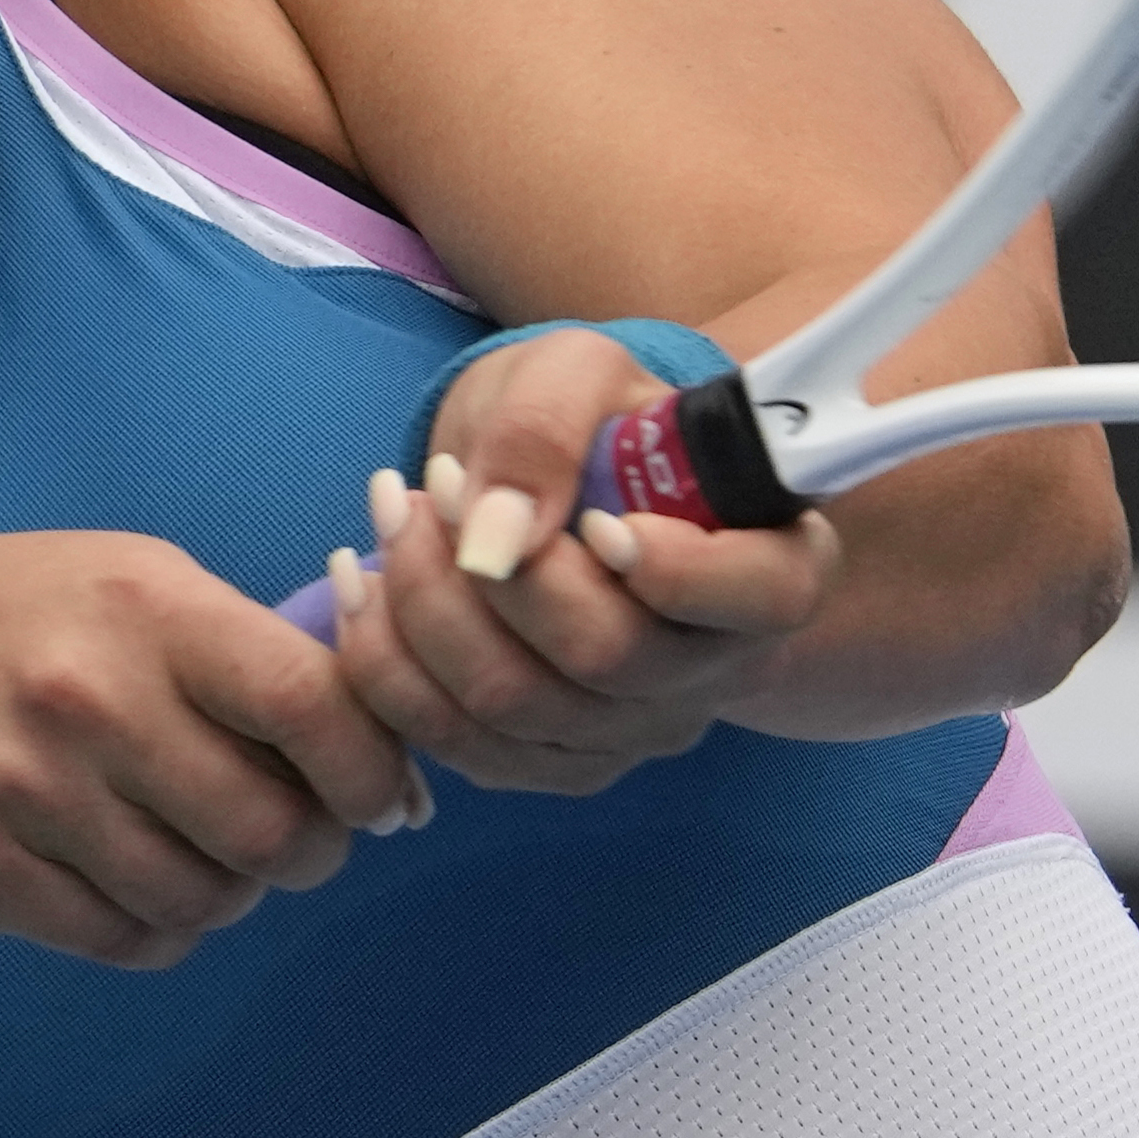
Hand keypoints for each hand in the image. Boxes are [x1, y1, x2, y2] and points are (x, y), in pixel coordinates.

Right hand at [0, 532, 419, 968]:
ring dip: (228, 894)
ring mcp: (23, 790)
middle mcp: (87, 697)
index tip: (377, 794)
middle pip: (269, 829)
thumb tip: (382, 749)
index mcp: (147, 608)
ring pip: (202, 902)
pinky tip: (132, 880)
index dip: (369, 768)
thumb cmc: (19, 625)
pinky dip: (157, 929)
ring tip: (200, 851)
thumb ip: (247, 653)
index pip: (309, 702)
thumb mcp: (131, 587)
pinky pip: (126, 941)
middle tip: (296, 838)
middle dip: (309, 851)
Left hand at [322, 328, 843, 797]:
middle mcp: (718, 669)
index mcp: (773, 565)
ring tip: (392, 515)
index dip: (677, 569)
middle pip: (606, 655)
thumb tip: (495, 538)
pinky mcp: (553, 763)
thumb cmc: (588, 417)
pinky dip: (387, 664)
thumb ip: (545, 429)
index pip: (764, 597)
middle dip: (492, 568)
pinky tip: (365, 586)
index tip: (593, 517)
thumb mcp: (575, 373)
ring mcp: (637, 731)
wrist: (548, 475)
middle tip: (436, 483)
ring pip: (513, 704)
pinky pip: (454, 741)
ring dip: (421, 603)